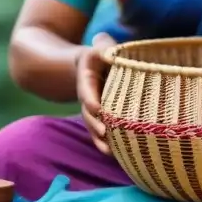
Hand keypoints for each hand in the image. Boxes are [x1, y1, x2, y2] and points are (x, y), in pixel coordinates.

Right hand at [76, 32, 115, 154]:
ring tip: (109, 152)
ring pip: (93, 125)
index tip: (97, 108)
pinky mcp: (100, 117)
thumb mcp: (101, 46)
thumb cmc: (102, 53)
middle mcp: (87, 95)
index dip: (90, 99)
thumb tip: (108, 46)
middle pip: (88, 112)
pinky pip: (100, 131)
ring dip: (99, 139)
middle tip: (104, 133)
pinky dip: (105, 143)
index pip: (86, 89)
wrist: (91, 65)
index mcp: (86, 77)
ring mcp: (93, 108)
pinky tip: (114, 156)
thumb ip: (104, 46)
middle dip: (94, 123)